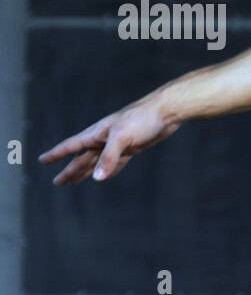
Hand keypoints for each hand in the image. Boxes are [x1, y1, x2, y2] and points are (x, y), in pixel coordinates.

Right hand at [39, 96, 181, 184]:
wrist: (165, 111)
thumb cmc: (142, 119)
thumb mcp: (122, 138)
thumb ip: (109, 158)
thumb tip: (96, 177)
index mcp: (96, 133)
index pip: (70, 146)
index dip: (56, 154)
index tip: (42, 160)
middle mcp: (103, 139)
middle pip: (81, 158)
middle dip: (69, 170)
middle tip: (57, 183)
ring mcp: (117, 144)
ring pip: (97, 161)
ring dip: (86, 171)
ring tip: (74, 181)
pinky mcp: (132, 147)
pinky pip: (115, 162)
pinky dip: (108, 169)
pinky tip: (103, 176)